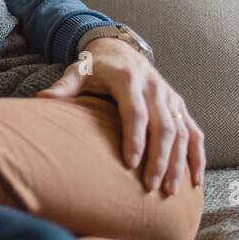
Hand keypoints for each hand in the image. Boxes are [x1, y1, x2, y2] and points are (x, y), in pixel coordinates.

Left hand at [38, 36, 205, 193]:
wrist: (120, 48)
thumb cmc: (94, 66)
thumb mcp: (77, 71)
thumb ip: (63, 86)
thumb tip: (41, 98)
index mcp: (129, 80)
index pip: (136, 112)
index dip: (135, 138)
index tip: (130, 164)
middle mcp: (155, 88)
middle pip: (163, 126)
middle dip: (160, 158)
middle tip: (151, 187)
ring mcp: (170, 98)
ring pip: (182, 132)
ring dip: (179, 163)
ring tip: (170, 191)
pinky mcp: (179, 106)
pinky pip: (195, 133)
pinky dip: (197, 157)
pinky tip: (194, 181)